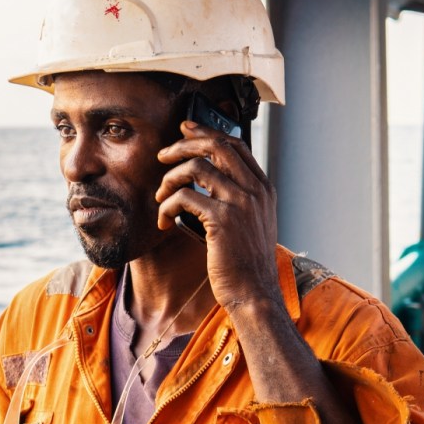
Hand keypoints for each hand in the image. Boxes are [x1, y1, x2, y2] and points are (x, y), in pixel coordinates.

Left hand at [155, 121, 281, 312]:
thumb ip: (238, 199)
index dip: (207, 133)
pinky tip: (164, 221)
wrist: (254, 293)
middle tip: (163, 155)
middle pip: (215, 146)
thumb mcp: (252, 224)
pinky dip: (167, 207)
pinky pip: (184, 197)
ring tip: (160, 196)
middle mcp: (254, 190)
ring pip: (196, 168)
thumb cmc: (247, 263)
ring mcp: (240, 203)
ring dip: (170, 179)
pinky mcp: (222, 220)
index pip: (235, 145)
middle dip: (183, 146)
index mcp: (263, 188)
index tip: (185, 130)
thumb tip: (209, 178)